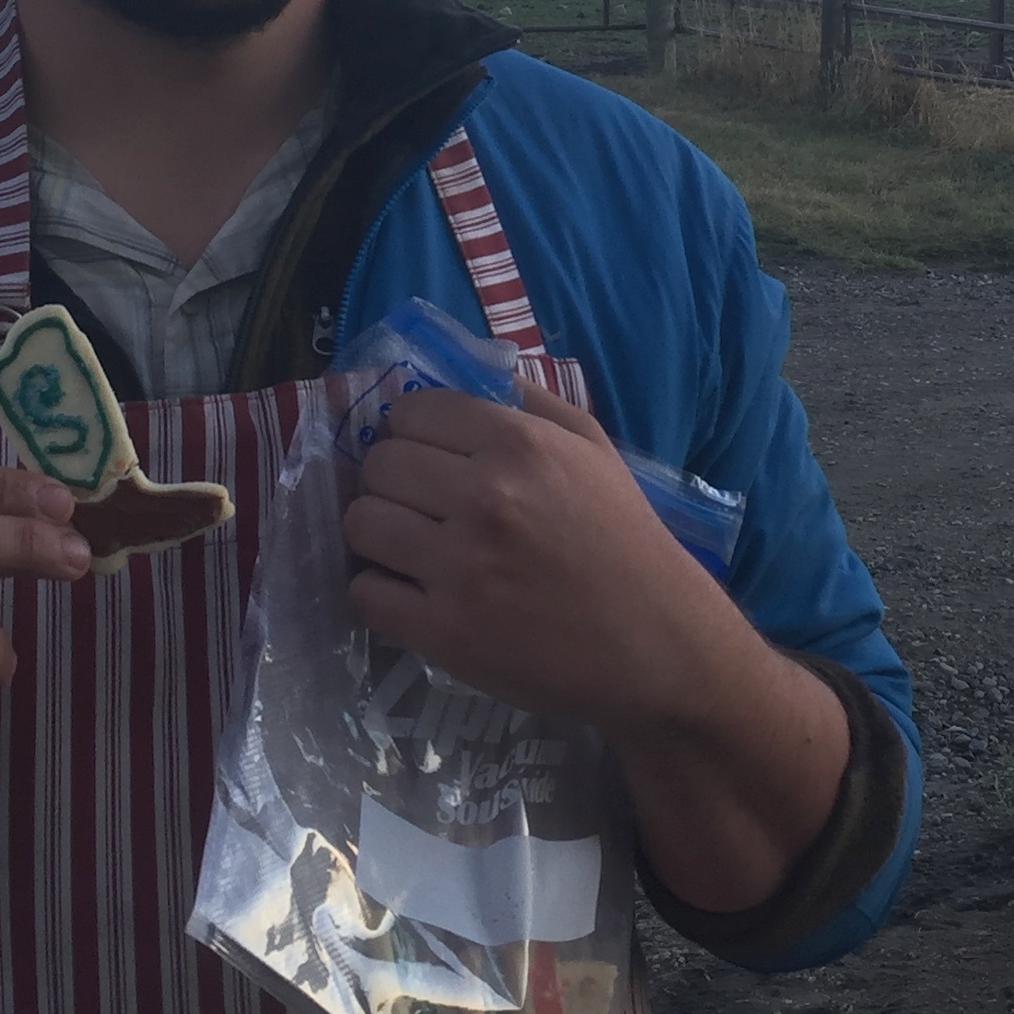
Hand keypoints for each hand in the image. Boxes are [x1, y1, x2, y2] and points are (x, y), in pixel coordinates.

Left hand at [343, 383, 851, 912]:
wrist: (652, 642)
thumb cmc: (621, 536)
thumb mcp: (591, 447)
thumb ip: (526, 400)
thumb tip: (458, 372)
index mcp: (518, 444)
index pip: (410, 413)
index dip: (410, 432)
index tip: (425, 454)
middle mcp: (483, 497)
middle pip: (378, 466)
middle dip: (391, 481)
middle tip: (418, 504)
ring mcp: (460, 568)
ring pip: (361, 525)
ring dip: (378, 533)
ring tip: (409, 547)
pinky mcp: (444, 632)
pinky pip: (365, 594)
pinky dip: (380, 592)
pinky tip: (410, 592)